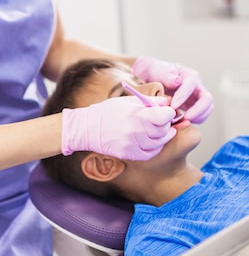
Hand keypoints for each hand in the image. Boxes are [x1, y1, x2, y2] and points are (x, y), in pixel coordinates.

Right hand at [61, 96, 175, 160]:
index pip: (164, 116)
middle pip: (163, 130)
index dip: (168, 113)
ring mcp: (132, 144)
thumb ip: (148, 101)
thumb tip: (166, 102)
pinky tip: (151, 140)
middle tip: (163, 120)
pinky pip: (149, 153)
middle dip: (165, 124)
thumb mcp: (126, 101)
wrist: (87, 128)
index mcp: (135, 114)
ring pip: (158, 143)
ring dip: (161, 136)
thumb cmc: (106, 111)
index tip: (167, 112)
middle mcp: (135, 130)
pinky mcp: (128, 154)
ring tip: (158, 130)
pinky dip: (155, 147)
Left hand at [132, 56, 212, 123]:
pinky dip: (195, 120)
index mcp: (189, 75)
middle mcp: (197, 86)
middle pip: (207, 99)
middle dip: (198, 110)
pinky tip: (183, 121)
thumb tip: (177, 81)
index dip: (183, 96)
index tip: (173, 106)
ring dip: (198, 117)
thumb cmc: (159, 73)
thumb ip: (168, 76)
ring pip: (208, 108)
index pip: (191, 85)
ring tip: (184, 121)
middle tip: (185, 118)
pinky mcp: (196, 106)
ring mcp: (198, 97)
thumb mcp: (160, 71)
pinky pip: (202, 115)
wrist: (158, 78)